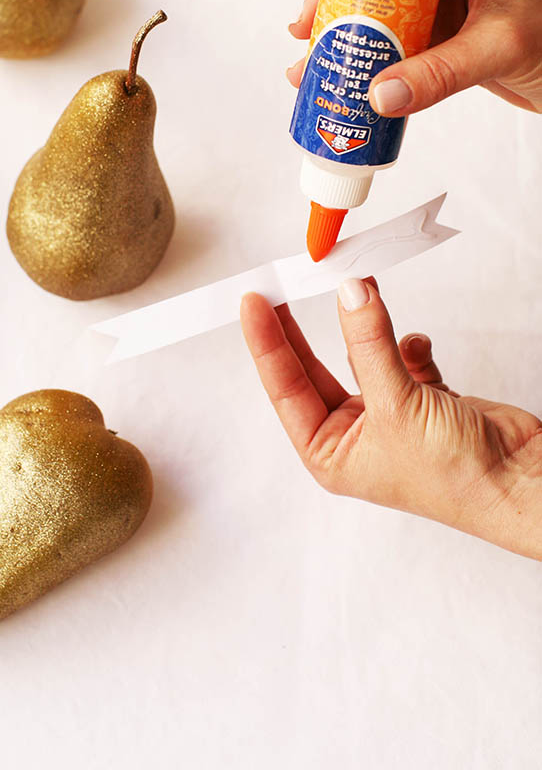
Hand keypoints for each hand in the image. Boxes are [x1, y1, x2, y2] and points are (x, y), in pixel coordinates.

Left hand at [240, 280, 541, 559]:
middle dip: (300, 328)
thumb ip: (369, 343)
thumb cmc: (454, 477)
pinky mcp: (424, 400)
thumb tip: (349, 294)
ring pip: (361, 356)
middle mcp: (354, 435)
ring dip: (363, 326)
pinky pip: (403, 358)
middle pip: (313, 368)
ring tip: (358, 287)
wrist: (521, 483)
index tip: (253, 301)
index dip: (266, 342)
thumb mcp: (397, 404)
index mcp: (330, 452)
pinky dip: (409, 345)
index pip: (284, 387)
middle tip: (282, 285)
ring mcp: (389, 416)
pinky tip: (418, 346)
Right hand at [288, 0, 541, 114]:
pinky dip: (363, 57)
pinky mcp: (440, 33)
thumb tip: (379, 94)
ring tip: (308, 62)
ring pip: (377, 8)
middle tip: (305, 28)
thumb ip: (440, 74)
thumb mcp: (497, 50)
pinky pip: (391, 40)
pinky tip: (338, 76)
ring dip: (341, 32)